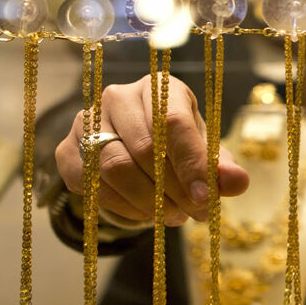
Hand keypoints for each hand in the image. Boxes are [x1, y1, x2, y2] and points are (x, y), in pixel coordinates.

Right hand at [55, 74, 249, 224]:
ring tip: (172, 216)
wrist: (131, 150)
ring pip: (115, 168)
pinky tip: (143, 213)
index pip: (173, 122)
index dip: (191, 164)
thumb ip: (220, 167)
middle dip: (173, 190)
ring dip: (148, 202)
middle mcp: (119, 97)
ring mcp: (87, 121)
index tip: (206, 198)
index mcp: (160, 88)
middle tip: (192, 214)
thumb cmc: (175, 147)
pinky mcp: (67, 149)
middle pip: (144, 148)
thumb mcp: (203, 154)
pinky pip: (92, 185)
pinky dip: (121, 207)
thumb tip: (237, 182)